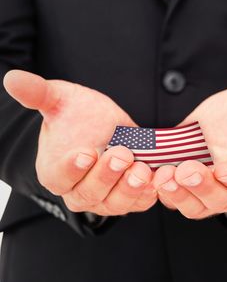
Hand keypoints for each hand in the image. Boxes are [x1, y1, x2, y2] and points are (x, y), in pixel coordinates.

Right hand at [3, 70, 156, 215]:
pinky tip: (157, 180)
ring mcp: (103, 198)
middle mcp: (78, 191)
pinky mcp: (126, 198)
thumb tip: (11, 78)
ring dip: (130, 189)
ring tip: (143, 170)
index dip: (72, 168)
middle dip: (107, 175)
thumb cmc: (79, 115)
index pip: (60, 177)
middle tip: (121, 154)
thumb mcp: (61, 100)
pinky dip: (148, 195)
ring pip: (114, 203)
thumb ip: (39, 94)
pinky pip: (137, 202)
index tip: (86, 152)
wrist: (105, 127)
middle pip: (89, 193)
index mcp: (55, 171)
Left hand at [153, 78, 226, 218]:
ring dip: (180, 195)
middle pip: (222, 199)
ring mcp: (210, 193)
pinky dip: (164, 193)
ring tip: (165, 177)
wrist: (219, 123)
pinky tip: (153, 177)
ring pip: (196, 206)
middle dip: (203, 187)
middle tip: (186, 170)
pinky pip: (176, 200)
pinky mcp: (188, 191)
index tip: (224, 170)